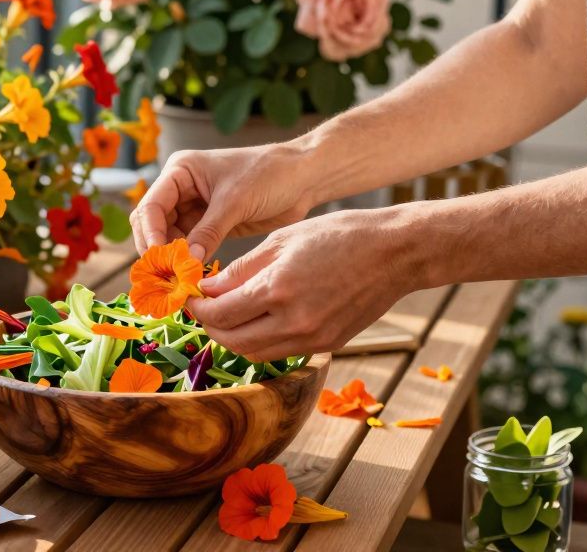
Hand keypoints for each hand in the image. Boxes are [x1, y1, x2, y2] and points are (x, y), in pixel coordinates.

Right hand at [131, 143, 317, 259]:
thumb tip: (186, 262)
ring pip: (168, 238)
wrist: (303, 178)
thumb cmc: (269, 174)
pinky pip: (189, 246)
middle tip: (166, 276)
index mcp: (181, 171)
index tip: (160, 259)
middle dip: (157, 249)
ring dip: (171, 258)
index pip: (152, 205)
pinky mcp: (209, 225)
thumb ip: (208, 231)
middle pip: (153, 223)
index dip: (151, 233)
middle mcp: (181, 188)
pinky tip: (192, 276)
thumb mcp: (235, 201)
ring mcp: (194, 208)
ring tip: (179, 281)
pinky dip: (188, 261)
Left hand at [186, 207, 425, 361]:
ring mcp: (312, 338)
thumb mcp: (282, 240)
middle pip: (232, 340)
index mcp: (278, 289)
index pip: (220, 313)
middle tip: (202, 308)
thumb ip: (241, 269)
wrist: (396, 252)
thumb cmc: (340, 235)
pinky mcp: (328, 345)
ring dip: (233, 337)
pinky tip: (257, 320)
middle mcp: (293, 321)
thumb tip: (208, 287)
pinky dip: (261, 341)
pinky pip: (280, 352)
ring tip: (227, 314)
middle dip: (210, 326)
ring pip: (254, 352)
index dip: (198, 307)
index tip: (190, 296)